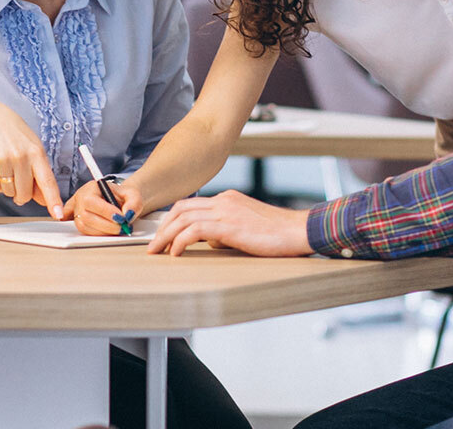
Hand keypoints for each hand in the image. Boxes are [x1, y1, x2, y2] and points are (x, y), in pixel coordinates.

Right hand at [0, 100, 62, 217]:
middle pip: (25, 194)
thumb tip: (44, 200)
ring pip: (9, 192)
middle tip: (19, 178)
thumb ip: (40, 175)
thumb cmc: (16, 135)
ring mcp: (3, 159)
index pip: (47, 181)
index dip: (53, 200)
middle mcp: (21, 156)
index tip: (57, 214)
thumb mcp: (33, 149)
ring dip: (8, 186)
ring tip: (6, 166)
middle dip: (22, 193)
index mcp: (37, 153)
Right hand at [64, 178, 143, 235]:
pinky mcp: (79, 222)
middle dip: (106, 225)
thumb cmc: (124, 196)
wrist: (121, 201)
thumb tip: (128, 214)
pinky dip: (98, 234)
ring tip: (118, 229)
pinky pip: (84, 232)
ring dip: (103, 232)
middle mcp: (81, 198)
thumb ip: (134, 203)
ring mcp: (77, 211)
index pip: (90, 200)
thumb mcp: (133, 195)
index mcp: (92, 187)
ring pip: (84, 226)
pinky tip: (107, 231)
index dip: (104, 211)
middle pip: (86, 216)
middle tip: (122, 227)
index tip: (120, 218)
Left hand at [146, 190, 313, 256]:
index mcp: (227, 199)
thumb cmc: (278, 234)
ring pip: (183, 218)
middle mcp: (223, 201)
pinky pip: (194, 230)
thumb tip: (210, 242)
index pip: (190, 205)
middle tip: (153, 245)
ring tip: (157, 251)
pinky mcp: (229, 225)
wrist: (299, 230)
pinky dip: (180, 241)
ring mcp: (226, 211)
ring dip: (166, 235)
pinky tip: (175, 253)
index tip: (162, 234)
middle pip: (181, 209)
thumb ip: (226, 230)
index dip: (172, 219)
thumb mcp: (247, 228)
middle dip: (162, 227)